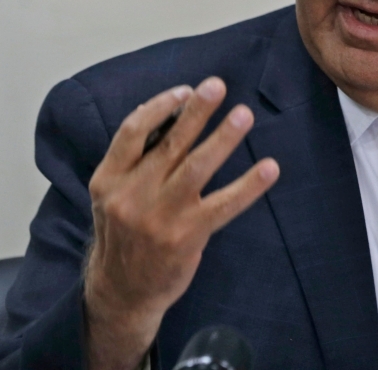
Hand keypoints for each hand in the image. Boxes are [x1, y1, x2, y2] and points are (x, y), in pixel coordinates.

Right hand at [83, 78, 278, 369]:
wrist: (123, 291)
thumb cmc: (125, 233)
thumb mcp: (113, 195)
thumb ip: (135, 161)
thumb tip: (169, 114)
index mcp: (108, 179)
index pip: (131, 132)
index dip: (159, 107)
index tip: (184, 90)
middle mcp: (131, 195)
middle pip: (168, 144)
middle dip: (195, 111)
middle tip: (217, 85)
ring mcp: (160, 216)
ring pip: (196, 168)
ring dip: (223, 138)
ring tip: (243, 115)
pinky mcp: (187, 236)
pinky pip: (224, 204)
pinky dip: (248, 185)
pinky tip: (269, 168)